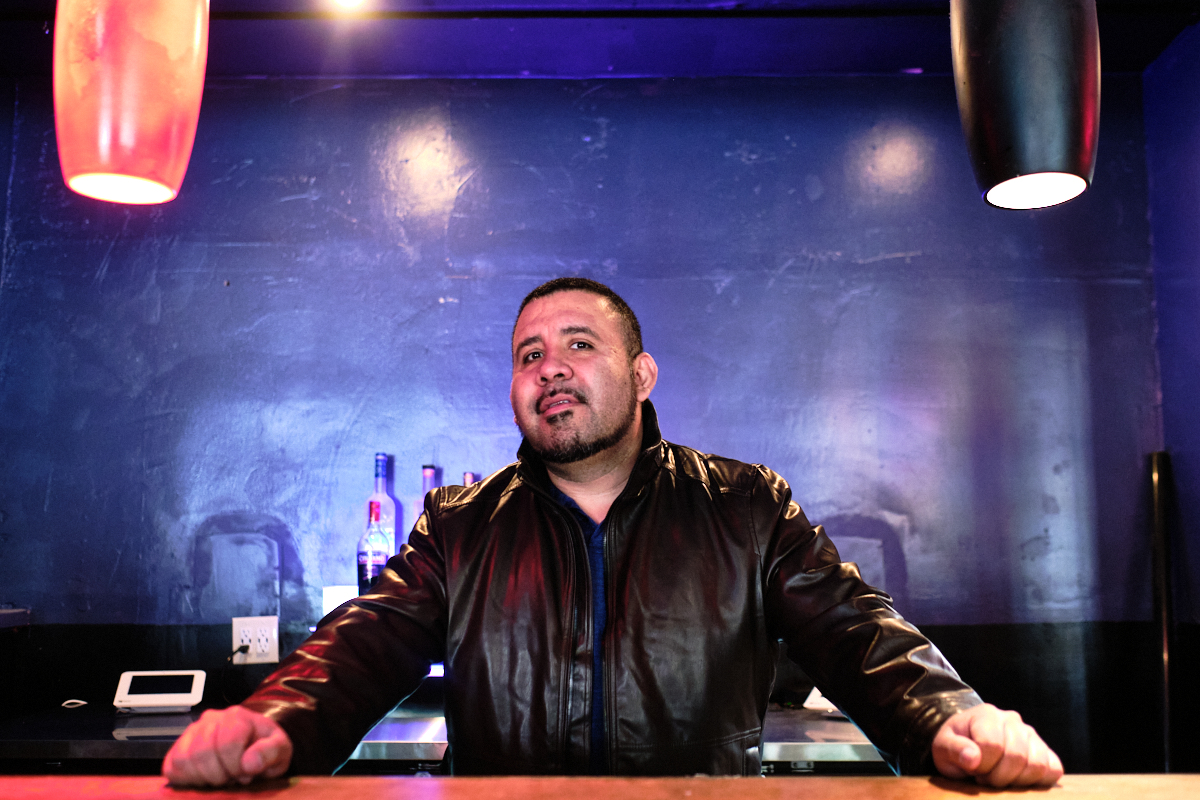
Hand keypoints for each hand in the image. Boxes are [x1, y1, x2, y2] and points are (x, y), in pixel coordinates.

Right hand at [162, 705, 292, 786]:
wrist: (253, 744)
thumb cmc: (264, 747)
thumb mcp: (280, 749)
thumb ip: (271, 752)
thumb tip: (250, 763)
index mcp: (237, 717)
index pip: (228, 742)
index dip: (236, 765)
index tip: (245, 773)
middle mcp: (211, 719)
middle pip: (203, 751)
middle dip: (220, 774)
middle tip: (232, 777)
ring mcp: (192, 733)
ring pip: (185, 759)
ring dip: (203, 777)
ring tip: (219, 777)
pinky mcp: (178, 748)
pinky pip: (171, 766)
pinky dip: (186, 779)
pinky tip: (204, 778)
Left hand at [932, 703, 1062, 787]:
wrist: (968, 742)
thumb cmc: (955, 746)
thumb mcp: (943, 747)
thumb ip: (954, 750)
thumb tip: (972, 758)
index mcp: (986, 715)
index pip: (993, 745)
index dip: (982, 766)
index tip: (973, 770)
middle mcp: (1012, 720)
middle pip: (1017, 757)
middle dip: (999, 777)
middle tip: (985, 778)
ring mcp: (1031, 734)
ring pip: (1038, 765)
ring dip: (1017, 781)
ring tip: (1000, 777)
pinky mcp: (1045, 750)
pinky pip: (1054, 770)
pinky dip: (1039, 781)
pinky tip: (1018, 779)